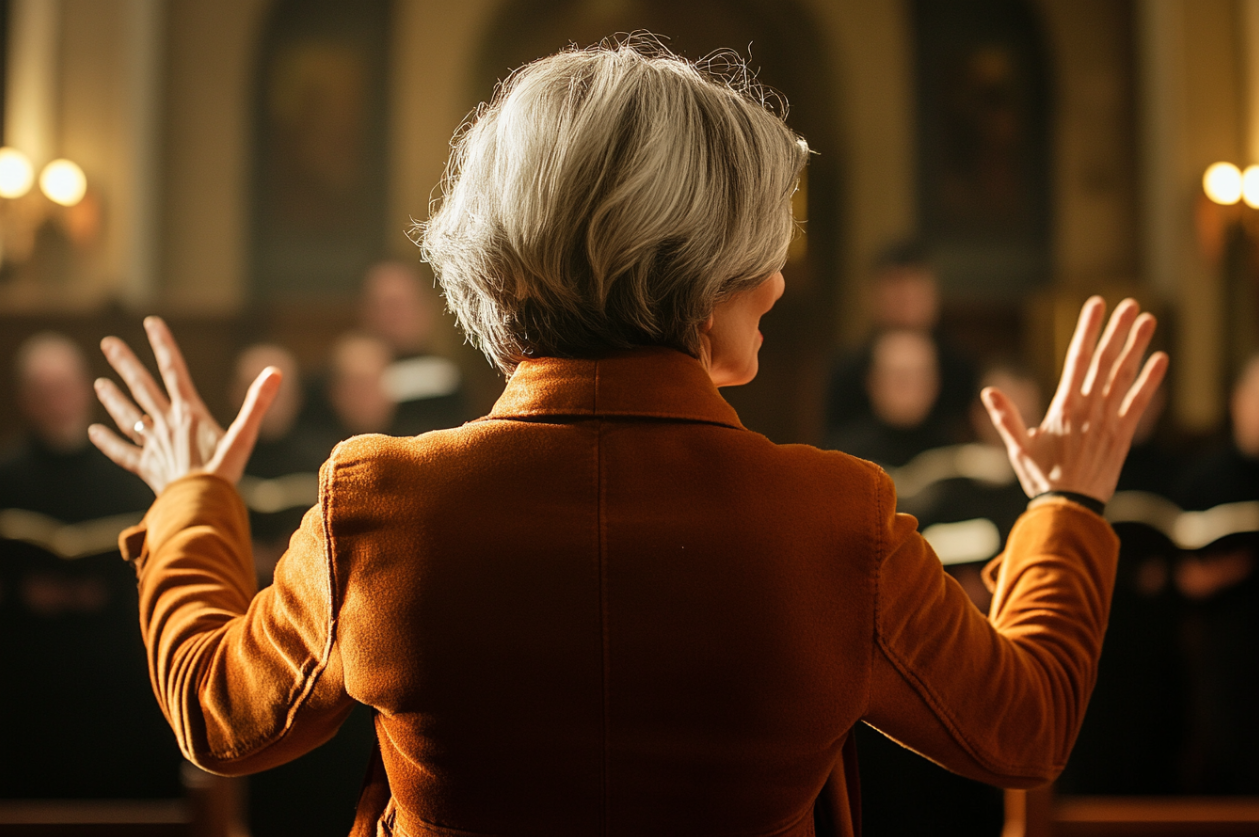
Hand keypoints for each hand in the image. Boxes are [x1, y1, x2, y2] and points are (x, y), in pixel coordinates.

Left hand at [89, 316, 281, 494]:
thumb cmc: (224, 473)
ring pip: (128, 416)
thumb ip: (257, 403)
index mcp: (188, 413)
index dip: (163, 345)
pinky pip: (123, 452)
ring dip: (113, 398)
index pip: (174, 371)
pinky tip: (94, 432)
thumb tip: (275, 372)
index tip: (151, 322)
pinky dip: (108, 442)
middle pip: (142, 388)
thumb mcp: (245, 437)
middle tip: (108, 343)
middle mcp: (166, 424)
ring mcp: (153, 446)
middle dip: (126, 364)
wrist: (199, 508)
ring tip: (99, 383)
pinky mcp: (147, 468)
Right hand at [982, 296, 1168, 503]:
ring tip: (1148, 319)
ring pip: (1125, 376)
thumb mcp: (1018, 448)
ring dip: (1137, 347)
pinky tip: (1161, 360)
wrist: (1070, 509)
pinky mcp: (1123, 435)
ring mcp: (1109, 421)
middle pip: (1106, 361)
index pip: (1077, 358)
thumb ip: (1006, 418)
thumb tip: (989, 392)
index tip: (1096, 305)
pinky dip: (1151, 381)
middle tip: (1129, 303)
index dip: (1087, 330)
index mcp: (1063, 407)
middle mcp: (1089, 408)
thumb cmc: (1041, 478)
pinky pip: (1140, 403)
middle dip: (1117, 330)